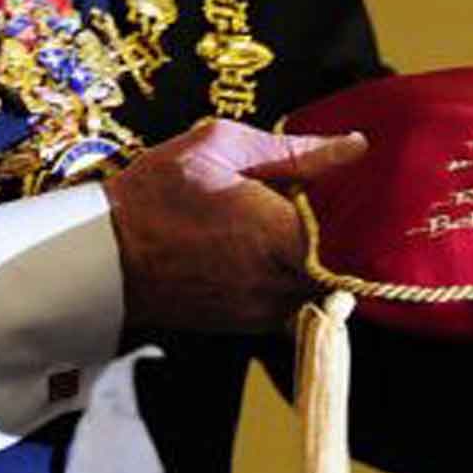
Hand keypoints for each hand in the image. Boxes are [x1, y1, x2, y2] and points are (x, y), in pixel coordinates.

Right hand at [105, 119, 368, 334]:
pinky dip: (294, 283)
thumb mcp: (221, 147)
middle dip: (350, 243)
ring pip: (318, 291)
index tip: (373, 201)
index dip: (371, 221)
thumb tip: (355, 146)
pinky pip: (290, 307)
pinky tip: (281, 253)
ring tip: (309, 228)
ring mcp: (261, 312)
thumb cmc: (158, 192)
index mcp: (279, 236)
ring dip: (322, 265)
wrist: (100, 257)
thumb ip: (296, 151)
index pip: (356, 241)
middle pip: (344, 270)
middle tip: (351, 210)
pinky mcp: (243, 326)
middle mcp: (278, 283)